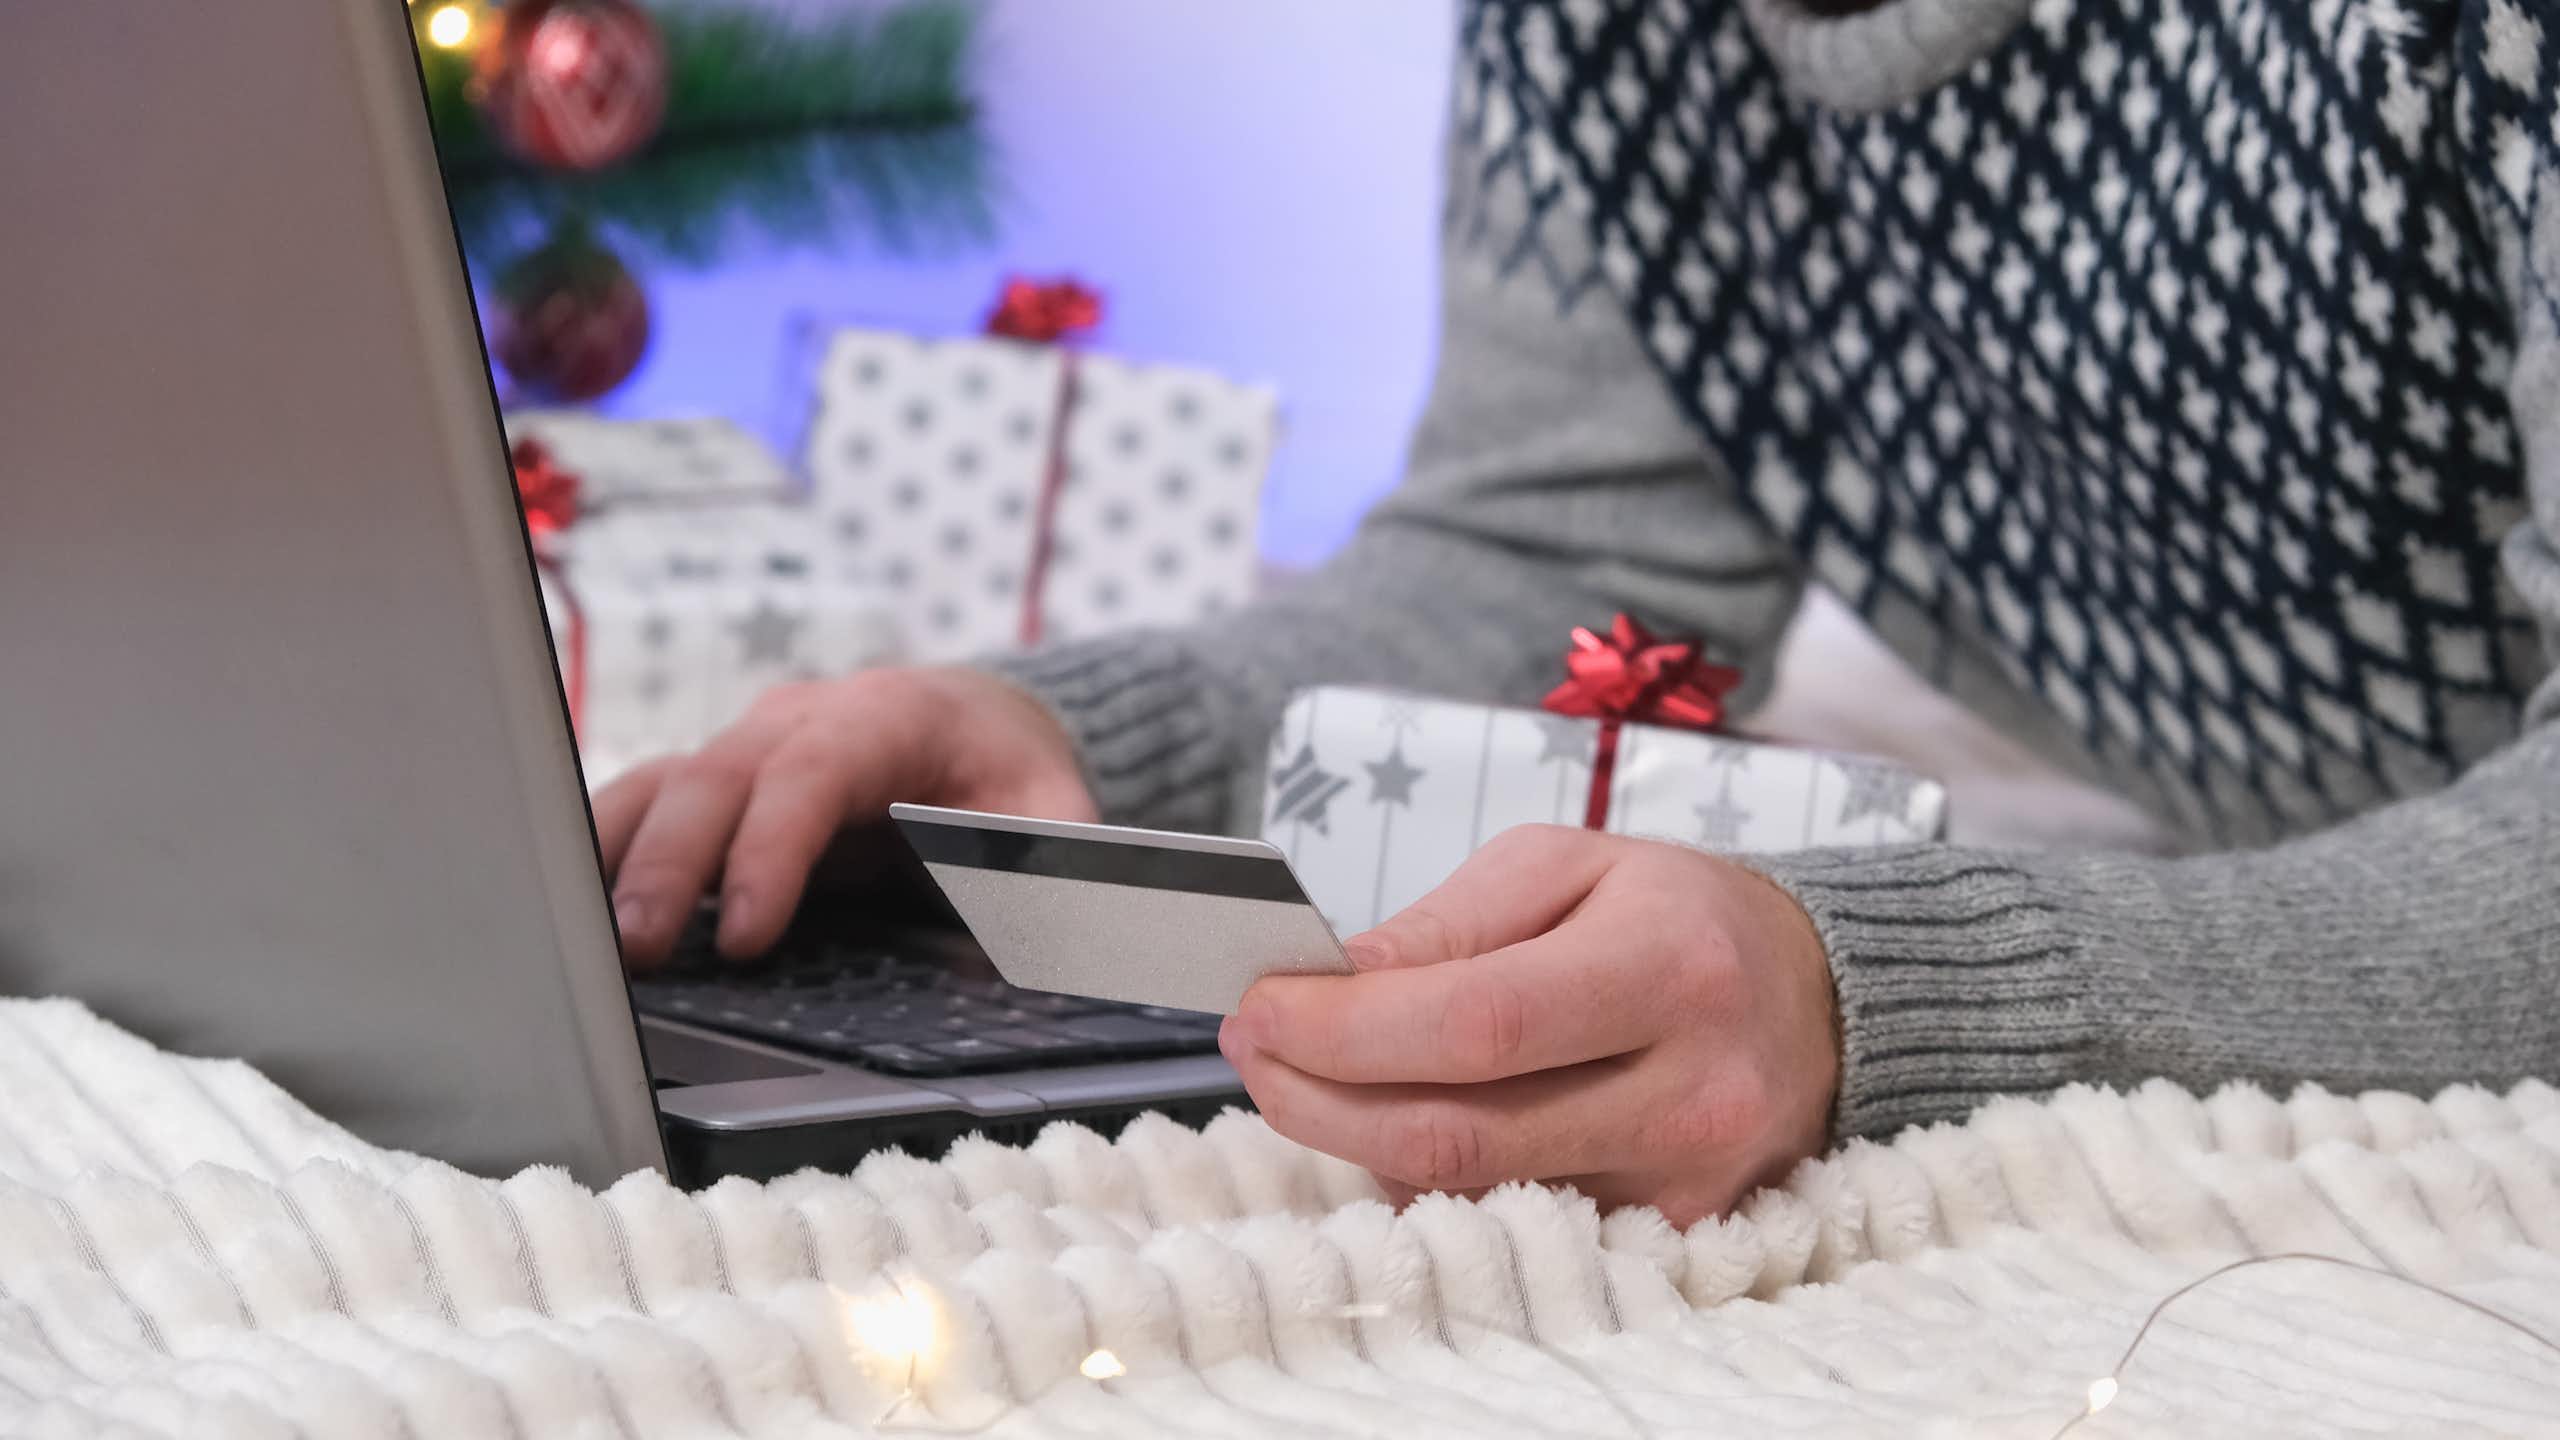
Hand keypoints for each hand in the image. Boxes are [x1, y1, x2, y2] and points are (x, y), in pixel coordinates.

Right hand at [594, 667, 1093, 966]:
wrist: (977, 721)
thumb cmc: (1011, 771)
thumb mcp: (1055, 808)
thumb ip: (1057, 862)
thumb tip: (1068, 933)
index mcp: (882, 718)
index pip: (810, 775)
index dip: (771, 849)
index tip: (750, 932)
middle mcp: (797, 722)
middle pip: (716, 780)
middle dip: (672, 865)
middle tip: (638, 949)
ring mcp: (747, 747)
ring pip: (661, 784)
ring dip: (618, 858)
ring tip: (581, 940)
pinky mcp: (718, 782)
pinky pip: (645, 805)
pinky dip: (602, 851)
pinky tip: (564, 910)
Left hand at [1219, 824, 1837, 1226]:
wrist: (1817, 996)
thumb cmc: (1676, 915)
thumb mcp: (1566, 865)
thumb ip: (1447, 921)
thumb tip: (1333, 981)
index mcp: (1667, 967)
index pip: (1476, 1025)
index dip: (1345, 1031)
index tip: (1259, 1008)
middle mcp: (1689, 1089)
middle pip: (1458, 1134)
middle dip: (1320, 1099)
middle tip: (1255, 1051)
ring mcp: (1686, 1183)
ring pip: (1470, 1194)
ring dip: (1358, 1141)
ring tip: (1313, 1075)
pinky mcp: (1673, 1235)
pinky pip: (1509, 1223)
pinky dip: (1430, 1180)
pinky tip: (1401, 1121)